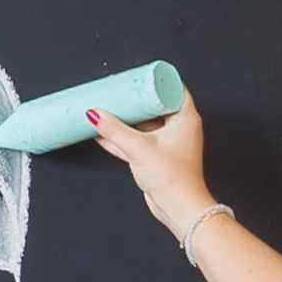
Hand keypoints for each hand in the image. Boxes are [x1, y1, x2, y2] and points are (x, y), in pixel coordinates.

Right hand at [83, 93, 217, 236]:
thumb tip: (95, 115)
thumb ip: (115, 130)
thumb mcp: (139, 148)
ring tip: (107, 110)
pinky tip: (103, 134)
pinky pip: (136, 141)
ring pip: (143, 125)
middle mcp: (179, 128)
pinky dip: (122, 137)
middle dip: (136, 100)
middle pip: (155, 106)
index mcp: (185, 119)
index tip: (140, 75)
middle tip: (120, 90)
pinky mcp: (157, 157)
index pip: (174, 89)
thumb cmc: (173, 178)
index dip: (157, 81)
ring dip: (126, 120)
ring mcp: (168, 143)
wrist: (178, 206)